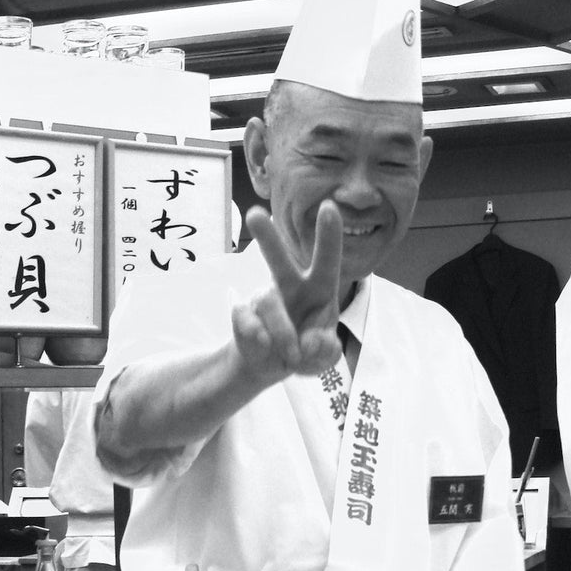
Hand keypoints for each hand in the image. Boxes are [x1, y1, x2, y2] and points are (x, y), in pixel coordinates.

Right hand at [232, 202, 342, 383]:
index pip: (327, 259)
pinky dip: (260, 340)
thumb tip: (310, 341)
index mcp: (319, 288)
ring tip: (292, 358)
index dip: (328, 235)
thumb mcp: (323, 357)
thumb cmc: (305, 350)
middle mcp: (289, 285)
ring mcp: (262, 297)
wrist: (270, 365)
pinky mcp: (241, 312)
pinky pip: (247, 322)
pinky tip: (264, 347)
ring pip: (268, 304)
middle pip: (278, 260)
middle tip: (254, 214)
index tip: (328, 205)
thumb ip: (326, 351)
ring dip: (284, 336)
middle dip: (266, 237)